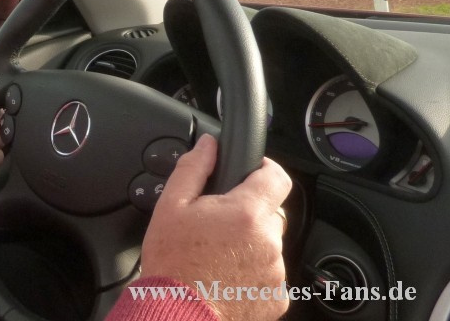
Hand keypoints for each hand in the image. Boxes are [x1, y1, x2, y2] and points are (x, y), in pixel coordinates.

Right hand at [140, 134, 291, 320]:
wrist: (178, 313)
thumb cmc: (173, 262)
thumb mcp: (172, 205)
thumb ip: (194, 167)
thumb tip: (209, 144)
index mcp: (247, 212)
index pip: (277, 177)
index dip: (264, 169)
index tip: (251, 173)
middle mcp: (269, 241)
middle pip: (269, 213)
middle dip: (247, 213)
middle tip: (217, 224)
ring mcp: (276, 272)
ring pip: (269, 244)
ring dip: (250, 243)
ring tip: (217, 255)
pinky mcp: (277, 298)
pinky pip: (270, 274)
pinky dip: (253, 272)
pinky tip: (226, 276)